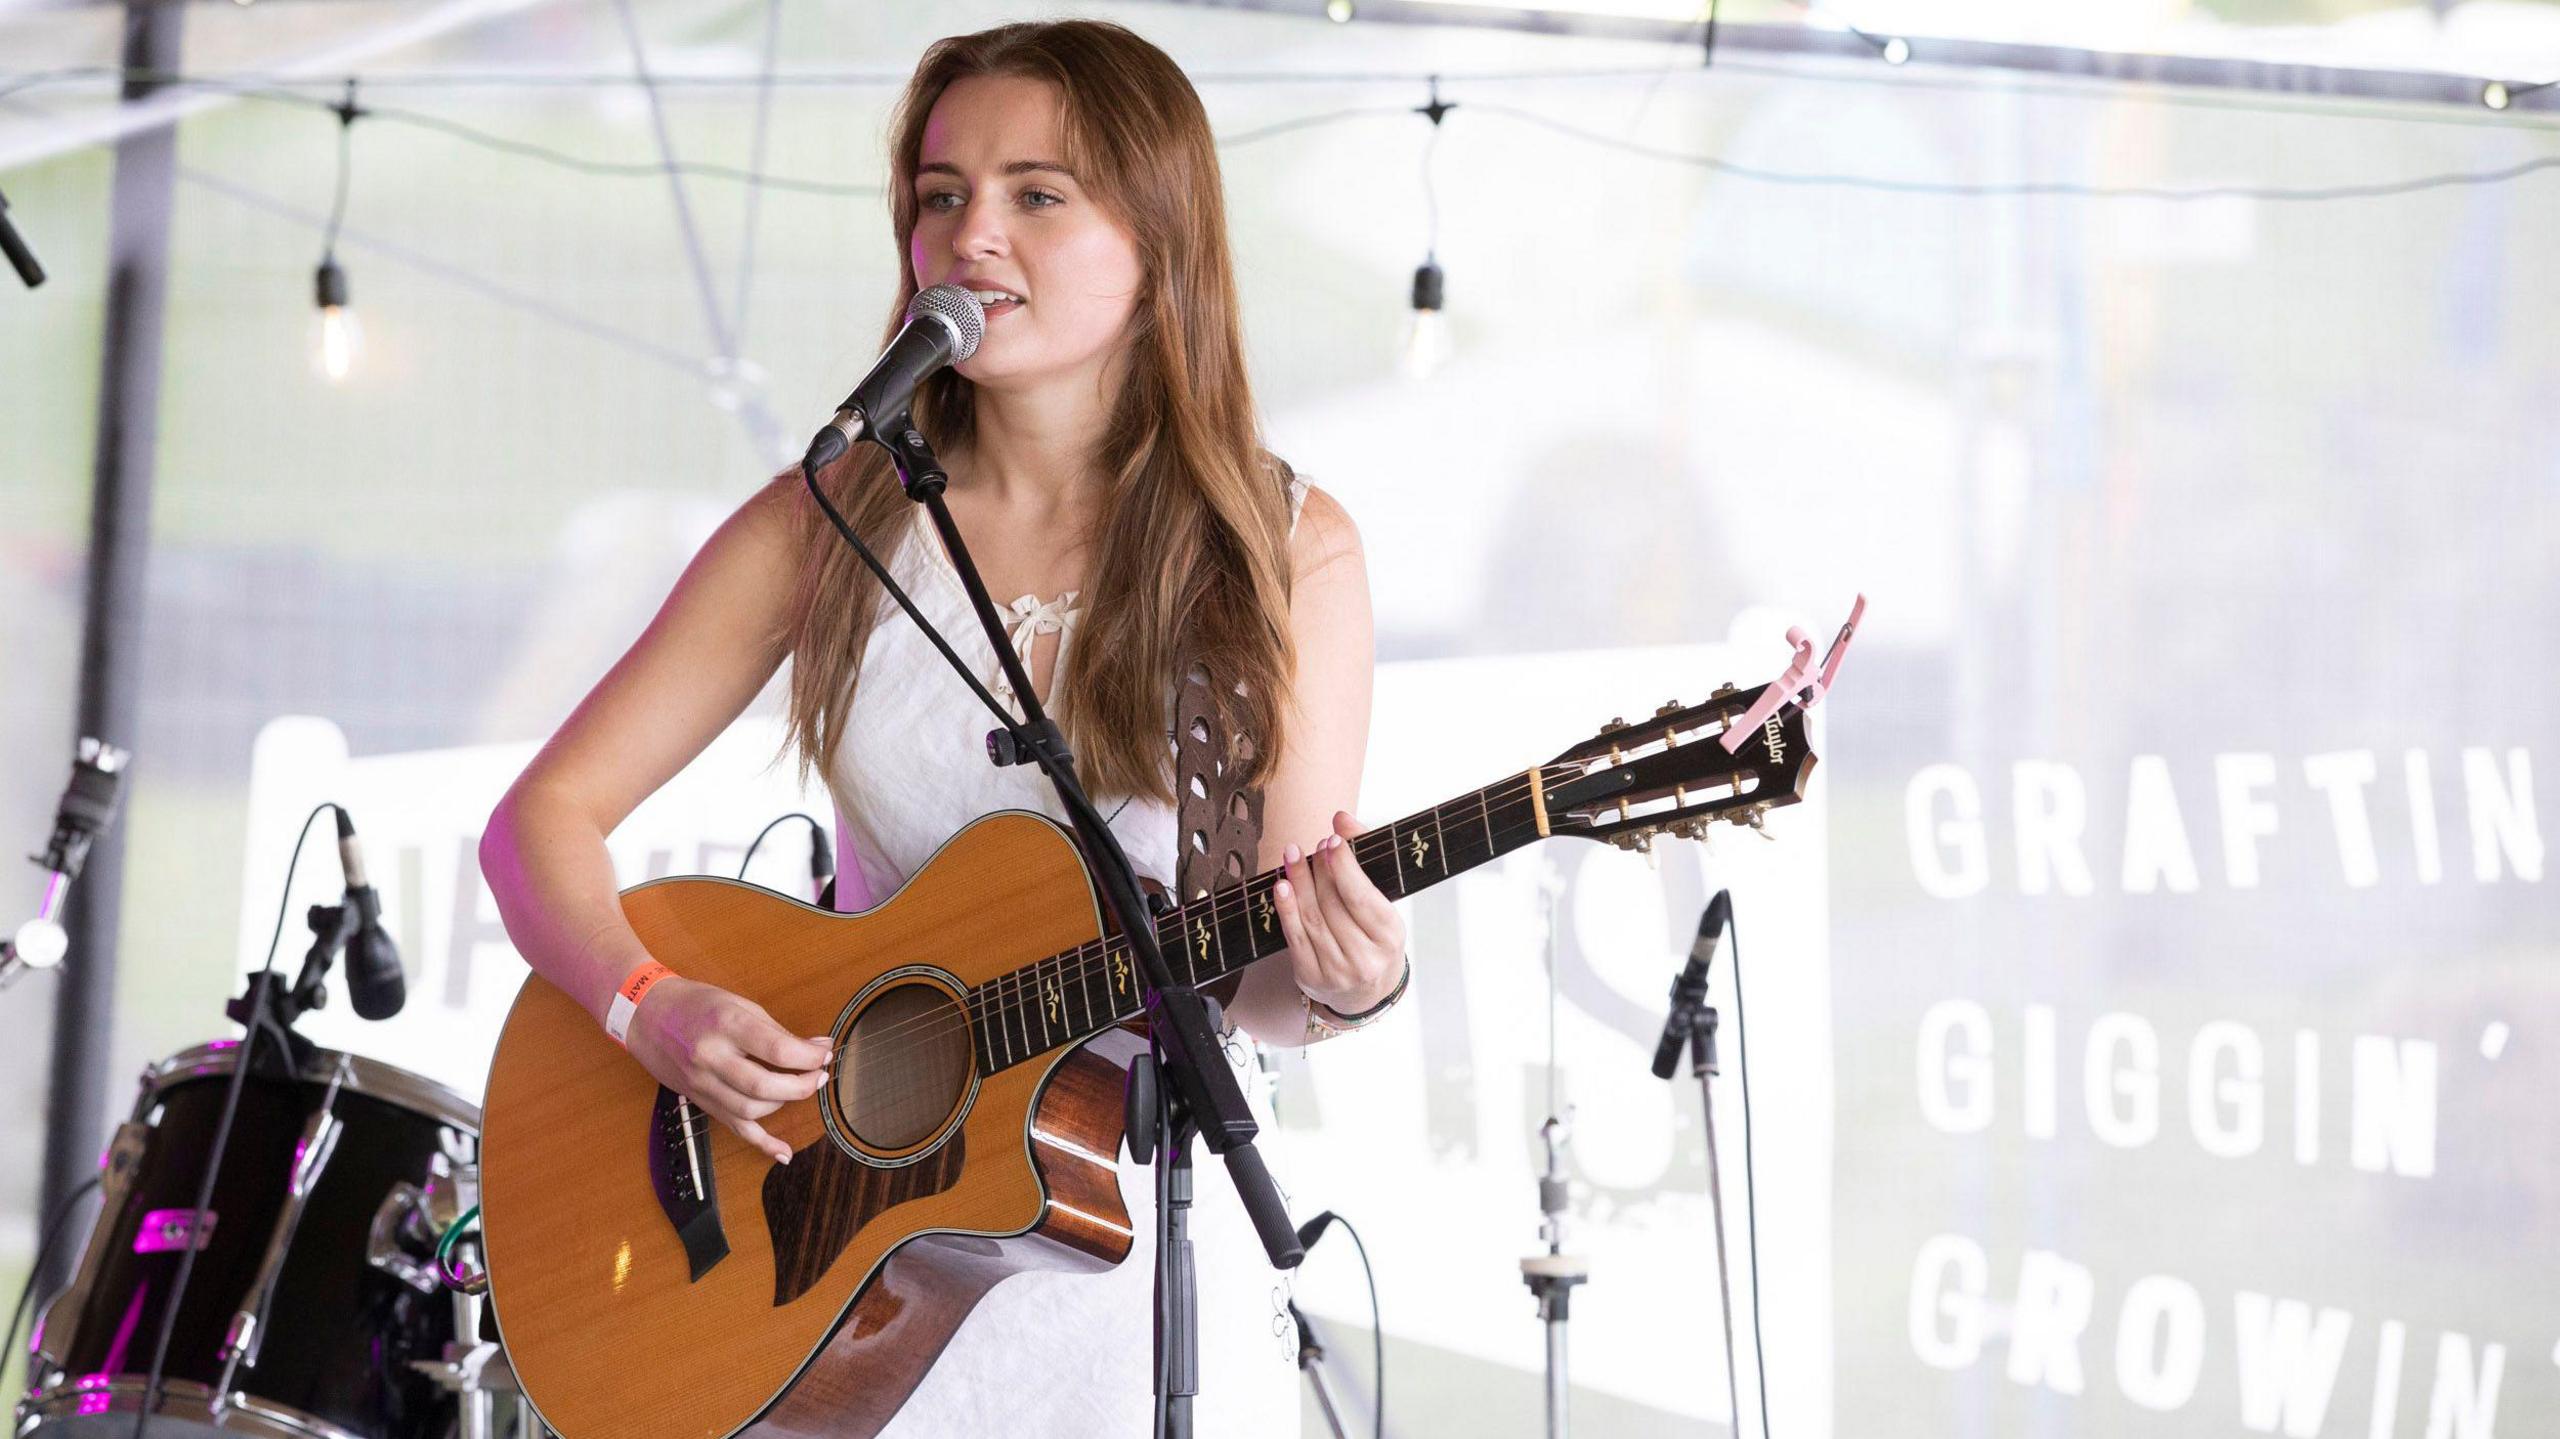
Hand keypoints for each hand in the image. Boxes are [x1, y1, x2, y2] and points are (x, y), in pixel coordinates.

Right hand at [622, 976, 831, 1165]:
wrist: (645, 1015)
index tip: (824, 1054)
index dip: (809, 1056)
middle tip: (818, 1075)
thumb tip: (818, 1048)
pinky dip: (762, 1144)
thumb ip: (778, 1031)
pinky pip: (733, 1128)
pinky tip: (784, 1153)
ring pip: (751, 1110)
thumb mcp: (739, 1005)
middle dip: (801, 1085)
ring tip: (797, 1087)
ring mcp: (702, 1083)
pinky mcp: (700, 1101)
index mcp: (726, 1026)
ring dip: (784, 1103)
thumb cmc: (696, 1004)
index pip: (777, 1050)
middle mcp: (711, 1057)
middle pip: (764, 1086)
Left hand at [1272, 810, 1406, 1015]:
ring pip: (1311, 918)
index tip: (1332, 842)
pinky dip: (1285, 909)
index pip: (1361, 897)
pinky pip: (1293, 936)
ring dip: (1298, 882)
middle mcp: (1364, 957)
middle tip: (1311, 846)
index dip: (1344, 867)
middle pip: (1333, 904)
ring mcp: (1336, 970)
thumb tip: (1342, 819)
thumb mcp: (1382, 902)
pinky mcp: (1310, 976)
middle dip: (1319, 870)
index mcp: (1389, 936)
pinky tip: (1281, 886)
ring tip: (1292, 856)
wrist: (1367, 993)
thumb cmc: (1376, 939)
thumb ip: (1364, 856)